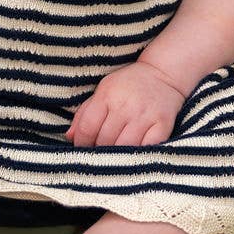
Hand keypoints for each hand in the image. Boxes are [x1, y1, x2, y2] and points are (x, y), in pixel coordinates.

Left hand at [65, 60, 185, 147]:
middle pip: (104, 140)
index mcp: (107, 96)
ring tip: (113, 159)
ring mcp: (145, 116)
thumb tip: (70, 137)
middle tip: (98, 156)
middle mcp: (125, 106)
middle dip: (98, 152)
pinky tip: (133, 157)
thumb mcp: (103, 90)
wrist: (162, 74)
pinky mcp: (163, 124)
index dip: (81, 144)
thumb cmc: (128, 85)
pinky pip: (147, 148)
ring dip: (117, 157)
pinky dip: (138, 156)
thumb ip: (84, 113)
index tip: (82, 149)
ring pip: (124, 147)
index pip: (87, 128)